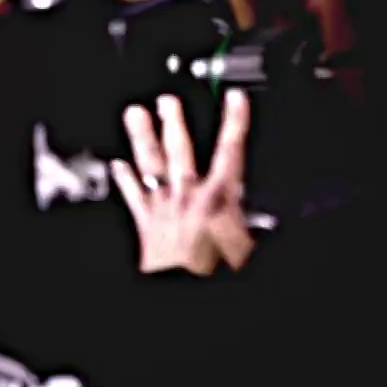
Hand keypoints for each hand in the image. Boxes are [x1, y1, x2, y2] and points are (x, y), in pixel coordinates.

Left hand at [111, 90, 254, 275]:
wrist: (182, 288)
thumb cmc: (214, 269)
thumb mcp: (247, 245)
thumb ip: (256, 226)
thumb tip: (269, 223)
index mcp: (218, 198)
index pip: (230, 151)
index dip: (234, 122)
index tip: (234, 98)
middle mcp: (187, 196)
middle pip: (180, 151)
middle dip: (174, 122)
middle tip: (167, 99)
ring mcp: (162, 207)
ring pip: (151, 164)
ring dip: (142, 137)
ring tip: (135, 113)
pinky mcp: (145, 223)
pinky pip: (132, 196)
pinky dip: (124, 179)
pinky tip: (116, 165)